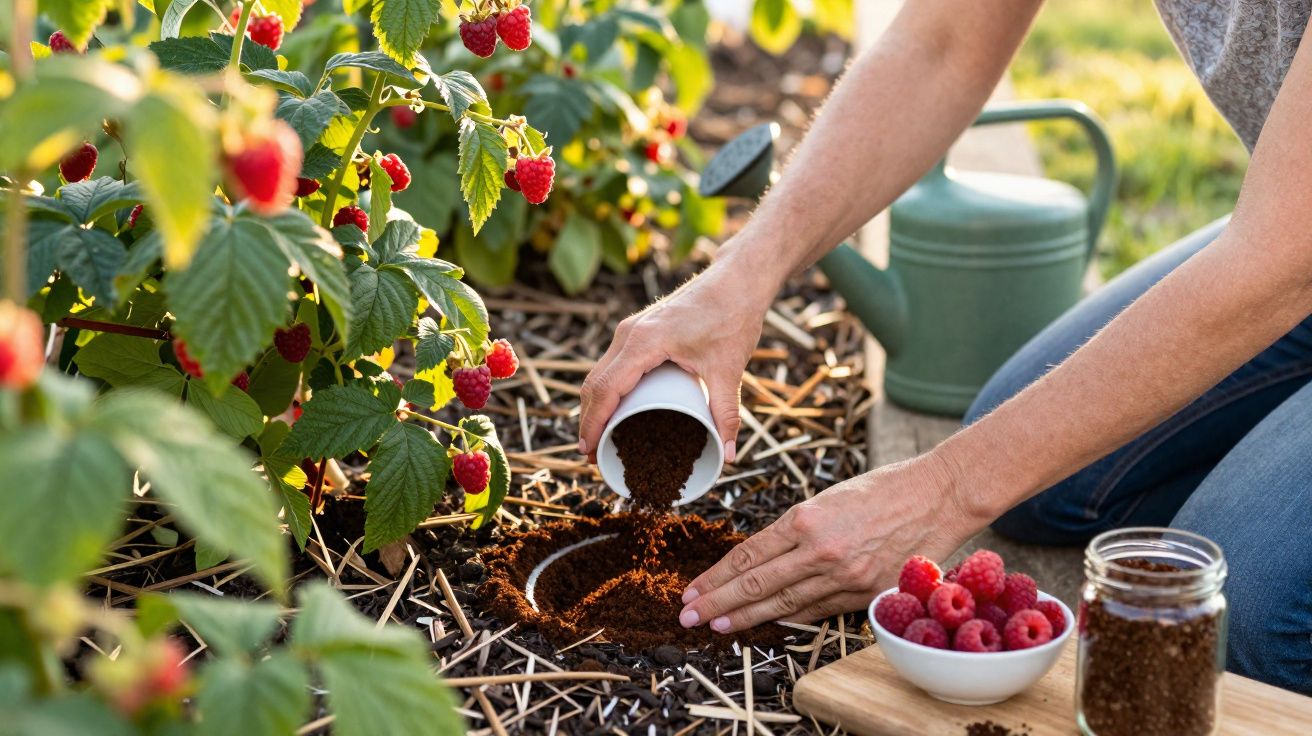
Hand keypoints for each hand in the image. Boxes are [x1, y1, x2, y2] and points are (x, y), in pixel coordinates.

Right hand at [578, 250, 775, 461]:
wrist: (737, 279)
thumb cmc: (732, 316)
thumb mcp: (729, 368)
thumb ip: (726, 413)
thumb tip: (729, 455)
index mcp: (643, 342)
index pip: (604, 389)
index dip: (592, 424)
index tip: (589, 452)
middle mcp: (629, 334)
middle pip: (594, 383)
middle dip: (588, 420)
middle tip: (592, 455)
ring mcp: (631, 329)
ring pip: (599, 372)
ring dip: (594, 405)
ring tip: (600, 437)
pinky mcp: (639, 329)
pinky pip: (612, 364)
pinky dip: (606, 389)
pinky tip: (615, 408)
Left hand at [677, 453, 979, 632]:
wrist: (938, 496)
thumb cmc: (882, 489)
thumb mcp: (827, 499)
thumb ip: (795, 529)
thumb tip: (761, 556)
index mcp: (805, 519)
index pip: (747, 556)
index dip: (716, 576)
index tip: (692, 589)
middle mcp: (820, 551)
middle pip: (757, 585)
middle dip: (718, 603)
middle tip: (688, 615)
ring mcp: (844, 577)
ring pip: (784, 605)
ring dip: (748, 619)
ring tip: (719, 626)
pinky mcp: (866, 593)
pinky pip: (819, 611)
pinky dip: (791, 619)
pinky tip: (769, 626)